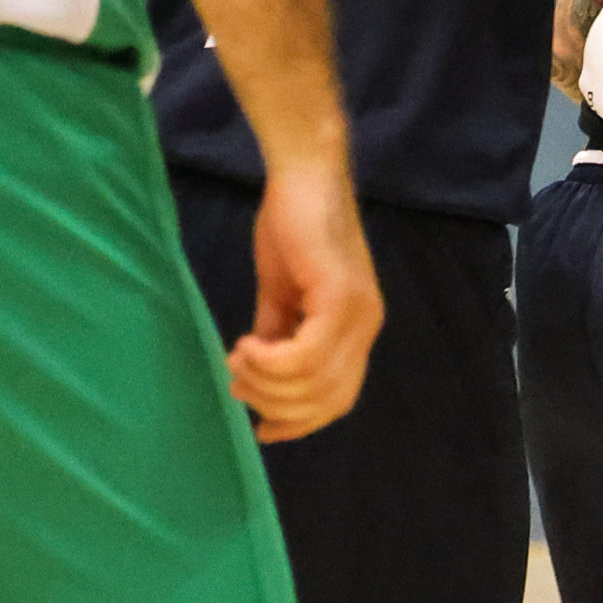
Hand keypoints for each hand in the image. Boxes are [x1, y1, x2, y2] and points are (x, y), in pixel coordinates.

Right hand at [236, 166, 384, 440]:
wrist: (303, 174)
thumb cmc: (291, 227)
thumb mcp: (280, 294)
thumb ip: (275, 335)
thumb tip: (256, 378)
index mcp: (356, 330)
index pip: (337, 400)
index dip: (299, 423)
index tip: (260, 428)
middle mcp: (366, 327)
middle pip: (325, 401)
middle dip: (274, 405)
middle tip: (236, 381)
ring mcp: (358, 314)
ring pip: (312, 383)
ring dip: (265, 382)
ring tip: (237, 360)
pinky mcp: (340, 297)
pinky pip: (307, 356)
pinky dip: (271, 361)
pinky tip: (246, 346)